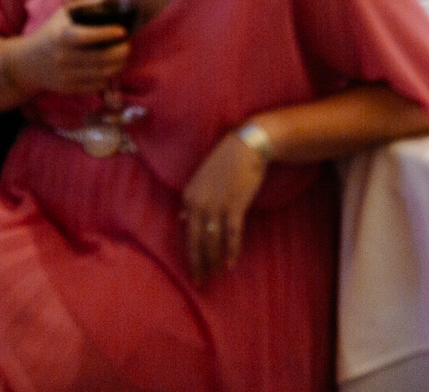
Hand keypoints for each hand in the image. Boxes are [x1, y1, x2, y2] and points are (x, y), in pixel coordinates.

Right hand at [10, 8, 128, 95]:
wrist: (27, 64)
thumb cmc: (51, 34)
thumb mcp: (64, 15)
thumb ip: (88, 5)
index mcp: (61, 36)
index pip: (86, 37)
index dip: (106, 34)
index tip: (122, 31)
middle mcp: (63, 57)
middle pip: (100, 58)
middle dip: (121, 51)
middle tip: (127, 45)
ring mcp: (66, 75)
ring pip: (103, 74)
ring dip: (119, 65)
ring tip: (122, 56)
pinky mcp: (69, 88)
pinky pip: (97, 86)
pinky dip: (109, 77)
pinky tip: (110, 68)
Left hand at [180, 130, 268, 281]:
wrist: (246, 146)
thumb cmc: (225, 162)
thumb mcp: (202, 180)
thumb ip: (191, 201)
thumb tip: (182, 220)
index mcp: (188, 197)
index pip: (187, 233)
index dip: (191, 254)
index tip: (194, 269)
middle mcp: (199, 203)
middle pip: (196, 241)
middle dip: (199, 264)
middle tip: (200, 282)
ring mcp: (216, 205)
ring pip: (213, 240)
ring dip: (215, 259)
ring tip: (217, 273)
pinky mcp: (235, 205)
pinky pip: (232, 233)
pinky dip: (232, 249)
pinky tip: (231, 263)